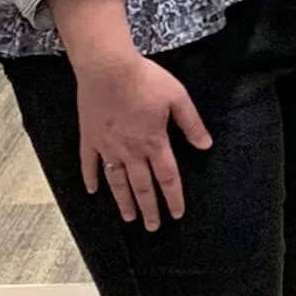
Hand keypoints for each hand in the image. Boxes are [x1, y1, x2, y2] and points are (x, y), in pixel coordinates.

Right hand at [73, 46, 213, 228]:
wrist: (108, 67)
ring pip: (117, 181)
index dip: (173, 197)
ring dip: (123, 201)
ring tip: (129, 218)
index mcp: (154, 142)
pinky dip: (91, 178)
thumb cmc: (145, 79)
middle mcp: (131, 150)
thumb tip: (206, 145)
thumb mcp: (177, 97)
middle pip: (142, 186)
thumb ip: (191, 124)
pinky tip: (92, 191)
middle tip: (152, 227)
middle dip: (149, 208)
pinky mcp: (89, 137)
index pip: (167, 177)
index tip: (176, 214)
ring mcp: (107, 146)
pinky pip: (89, 163)